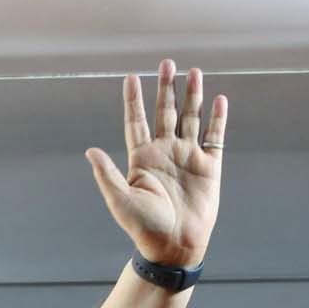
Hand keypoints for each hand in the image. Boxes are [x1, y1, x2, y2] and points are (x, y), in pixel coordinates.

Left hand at [86, 59, 226, 268]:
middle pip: (165, 112)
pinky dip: (217, 118)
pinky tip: (218, 100)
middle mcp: (164, 152)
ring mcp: (187, 157)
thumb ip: (107, 174)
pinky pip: (214, 137)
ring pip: (190, 118)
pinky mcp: (209, 166)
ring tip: (194, 72)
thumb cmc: (144, 227)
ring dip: (192, 96)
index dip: (134, 100)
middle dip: (166, 88)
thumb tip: (90, 150)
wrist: (174, 246)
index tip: (131, 77)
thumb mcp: (120, 200)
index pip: (136, 121)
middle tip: (167, 62)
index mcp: (141, 158)